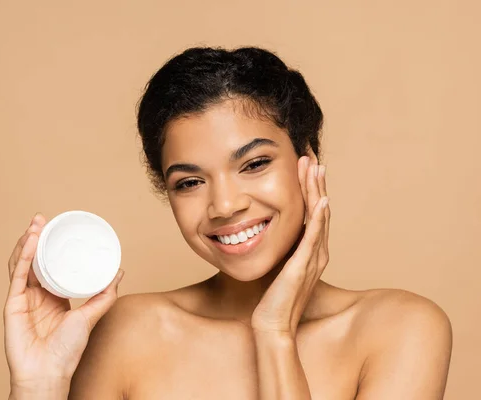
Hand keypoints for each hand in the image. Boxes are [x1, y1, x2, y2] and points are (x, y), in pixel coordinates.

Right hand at [4, 213, 124, 388]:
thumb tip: (119, 272)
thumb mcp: (90, 316)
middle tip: (44, 219)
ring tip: (36, 223)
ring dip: (28, 241)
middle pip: (33, 260)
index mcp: (52, 297)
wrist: (49, 372)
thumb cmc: (66, 351)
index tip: (58, 229)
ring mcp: (22, 298)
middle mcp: (35, 295)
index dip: (51, 247)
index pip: (50, 265)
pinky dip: (23, 256)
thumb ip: (104, 295)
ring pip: (22, 263)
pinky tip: (30, 241)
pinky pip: (18, 275)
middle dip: (37, 238)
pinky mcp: (12, 304)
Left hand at [252, 156, 329, 337]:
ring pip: (319, 218)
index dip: (309, 189)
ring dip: (317, 191)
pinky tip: (321, 200)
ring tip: (315, 167)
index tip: (304, 167)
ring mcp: (313, 259)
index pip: (312, 213)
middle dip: (315, 182)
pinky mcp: (304, 266)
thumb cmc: (272, 298)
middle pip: (319, 209)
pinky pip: (314, 237)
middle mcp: (317, 252)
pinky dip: (319, 218)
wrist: (272, 325)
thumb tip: (268, 231)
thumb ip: (281, 249)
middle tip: (311, 157)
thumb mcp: (278, 265)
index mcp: (311, 251)